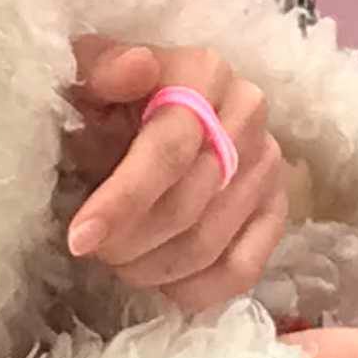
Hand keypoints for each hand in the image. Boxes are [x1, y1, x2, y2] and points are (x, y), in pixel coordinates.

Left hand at [66, 41, 290, 317]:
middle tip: (93, 250)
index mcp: (205, 74)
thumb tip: (136, 68)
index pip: (169, 150)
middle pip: (189, 203)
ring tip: (119, 260)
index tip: (79, 240)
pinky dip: (197, 289)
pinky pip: (244, 268)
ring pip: (211, 241)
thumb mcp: (90, 75)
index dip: (122, 200)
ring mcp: (269, 163)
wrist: (152, 112)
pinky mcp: (278, 206)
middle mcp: (249, 113)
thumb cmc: (111, 98)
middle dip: (129, 240)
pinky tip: (162, 282)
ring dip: (153, 267)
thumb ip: (100, 68)